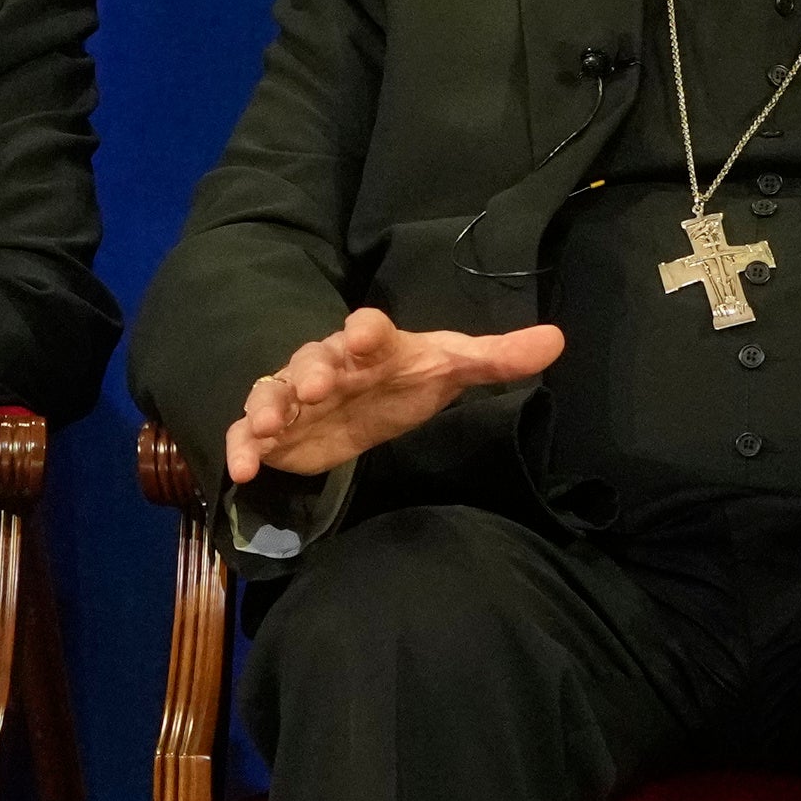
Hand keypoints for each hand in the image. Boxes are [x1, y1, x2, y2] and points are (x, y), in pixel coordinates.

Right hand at [223, 309, 568, 484]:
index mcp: (372, 345)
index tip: (365, 333)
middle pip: (313, 359)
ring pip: (274, 393)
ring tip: (268, 426)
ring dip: (269, 406)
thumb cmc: (405, 379)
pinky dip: (242, 448)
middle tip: (316, 384)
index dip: (366, 330)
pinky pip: (249, 434)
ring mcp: (295, 396)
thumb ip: (497, 359)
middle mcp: (328, 364)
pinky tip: (243, 470)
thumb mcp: (451, 368)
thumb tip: (558, 340)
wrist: (362, 402)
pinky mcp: (276, 430)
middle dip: (312, 370)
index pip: (369, 329)